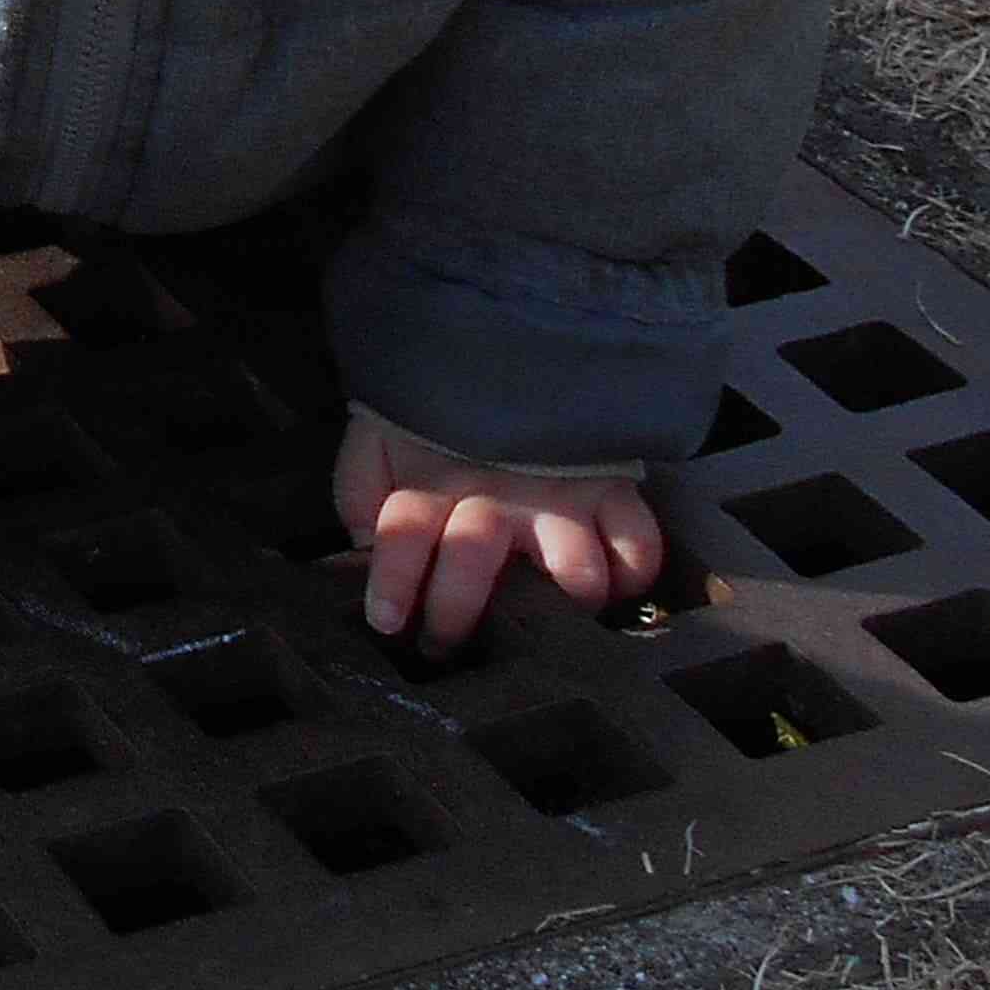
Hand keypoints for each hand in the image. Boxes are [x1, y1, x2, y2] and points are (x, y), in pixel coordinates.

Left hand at [336, 414, 663, 651]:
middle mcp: (495, 492)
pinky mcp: (611, 489)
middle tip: (446, 646)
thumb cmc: (429, 420)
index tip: (386, 622)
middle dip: (457, 613)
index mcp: (429, 480)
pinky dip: (632, 577)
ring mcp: (558, 494)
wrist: (493, 344)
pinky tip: (610, 592)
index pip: (401, 531)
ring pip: (573, 568)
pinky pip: (638, 545)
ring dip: (561, 605)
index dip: (390, 581)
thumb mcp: (377, 448)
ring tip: (548, 624)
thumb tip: (351, 560)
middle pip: (475, 556)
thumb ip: (361, 501)